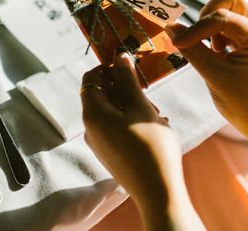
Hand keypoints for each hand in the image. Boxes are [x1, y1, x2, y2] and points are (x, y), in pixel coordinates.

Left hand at [81, 54, 199, 229]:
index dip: (108, 67)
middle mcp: (91, 128)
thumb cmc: (150, 146)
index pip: (90, 78)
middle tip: (147, 91)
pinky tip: (154, 126)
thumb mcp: (141, 107)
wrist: (157, 191)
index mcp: (93, 114)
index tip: (131, 64)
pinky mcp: (111, 152)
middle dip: (125, 86)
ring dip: (132, 103)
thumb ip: (128, 80)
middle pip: (102, 93)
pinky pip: (117, 125)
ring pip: (113, 109)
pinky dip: (132, 118)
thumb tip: (119, 57)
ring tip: (154, 112)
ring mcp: (100, 142)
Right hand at [166, 0, 247, 139]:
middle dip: (209, 13)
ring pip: (229, 5)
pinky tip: (216, 51)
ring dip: (212, 22)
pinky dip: (216, 29)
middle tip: (200, 38)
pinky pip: (229, 18)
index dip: (197, 28)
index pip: (223, 17)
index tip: (178, 43)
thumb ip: (191, 50)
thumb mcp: (212, 75)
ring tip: (213, 49)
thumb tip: (170, 27)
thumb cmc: (239, 101)